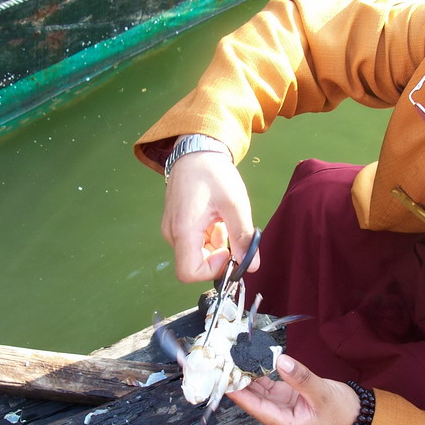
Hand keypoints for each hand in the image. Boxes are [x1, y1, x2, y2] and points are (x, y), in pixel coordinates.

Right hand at [162, 151, 258, 281]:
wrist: (196, 151)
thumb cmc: (213, 174)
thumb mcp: (235, 205)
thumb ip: (243, 238)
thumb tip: (252, 266)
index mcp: (183, 230)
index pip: (189, 272)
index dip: (212, 270)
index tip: (229, 252)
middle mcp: (172, 234)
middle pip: (194, 265)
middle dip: (218, 256)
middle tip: (233, 235)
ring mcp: (172, 230)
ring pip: (196, 254)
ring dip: (216, 246)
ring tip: (225, 221)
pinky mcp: (176, 225)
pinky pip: (194, 243)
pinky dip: (210, 238)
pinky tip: (218, 219)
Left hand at [228, 354, 360, 424]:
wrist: (356, 414)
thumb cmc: (341, 411)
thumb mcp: (322, 393)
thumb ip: (301, 378)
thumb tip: (280, 361)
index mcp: (288, 424)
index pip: (258, 409)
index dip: (241, 396)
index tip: (226, 383)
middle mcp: (281, 416)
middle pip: (254, 400)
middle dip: (240, 384)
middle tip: (226, 366)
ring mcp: (283, 406)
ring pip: (260, 391)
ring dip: (248, 377)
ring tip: (234, 361)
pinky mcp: (287, 395)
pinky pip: (269, 385)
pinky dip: (260, 373)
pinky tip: (251, 362)